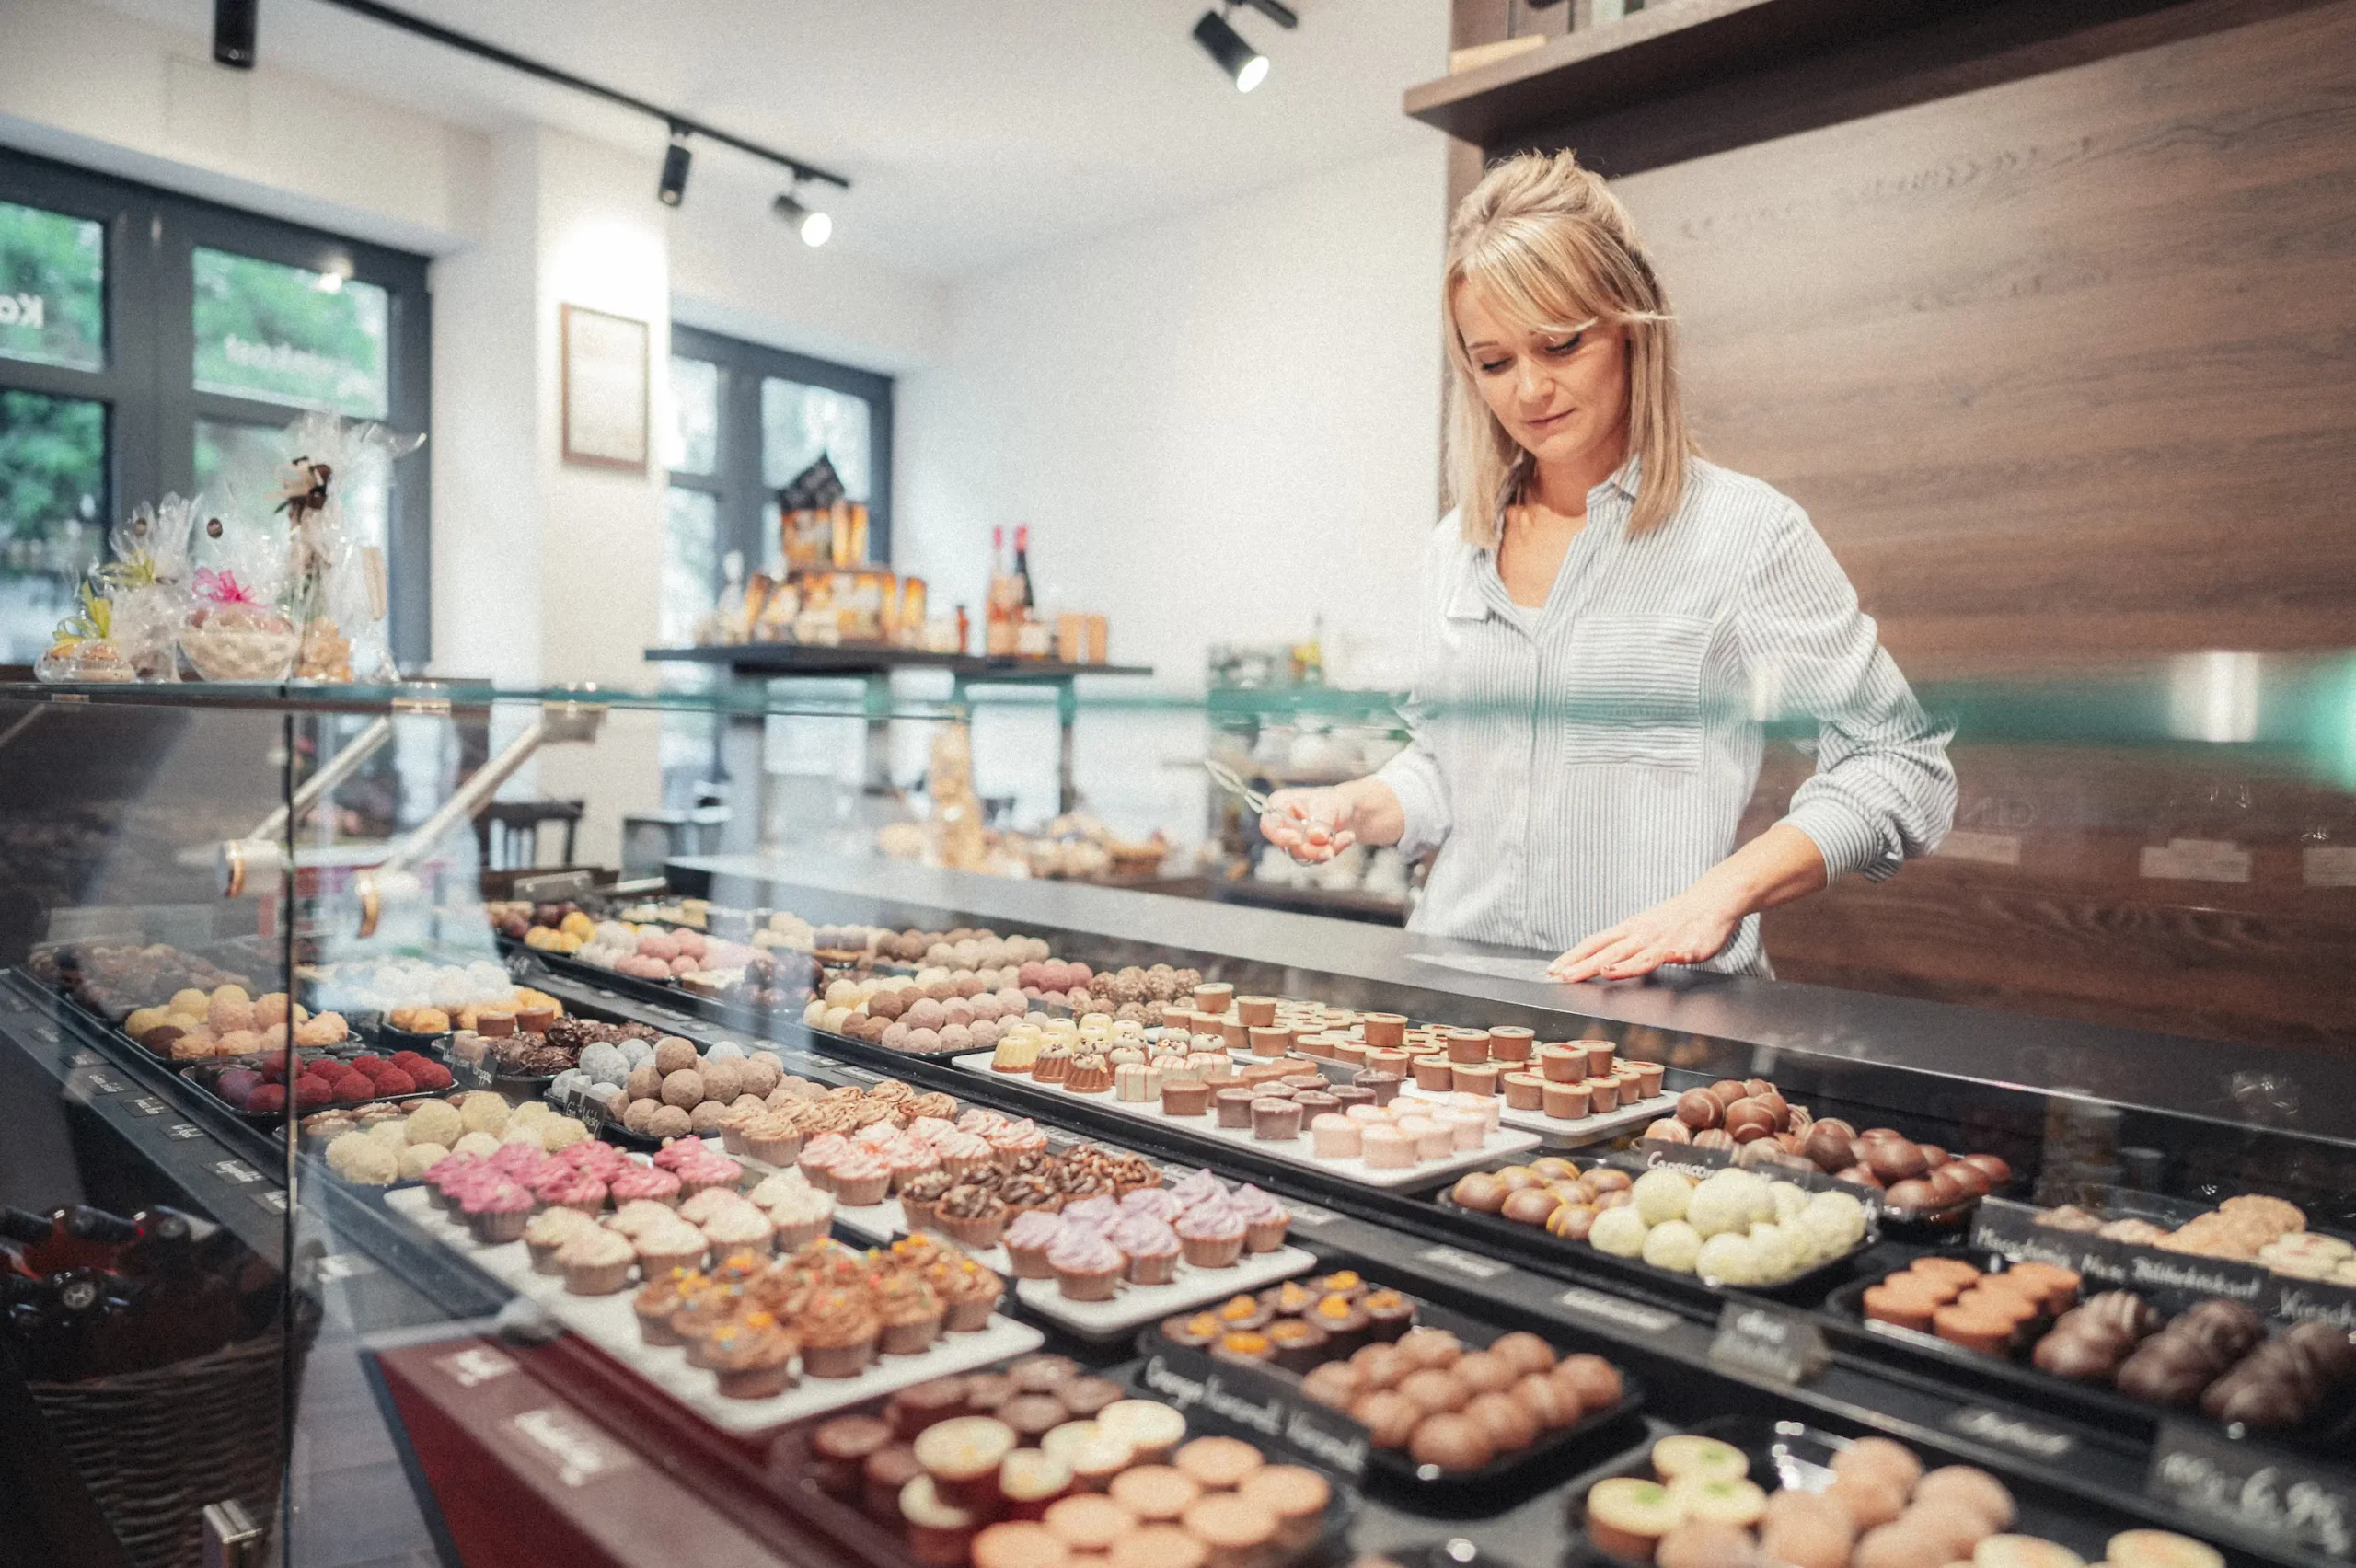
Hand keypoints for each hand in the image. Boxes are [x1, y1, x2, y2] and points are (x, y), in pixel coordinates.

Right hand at [1259, 784, 1360, 863]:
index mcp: (1280, 805)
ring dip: (1327, 849)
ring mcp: (1293, 840)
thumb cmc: (1333, 800)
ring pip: (1303, 855)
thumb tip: (1316, 835)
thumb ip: (1321, 819)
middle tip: (1332, 846)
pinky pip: (1315, 859)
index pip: (1269, 825)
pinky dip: (1333, 850)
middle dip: (1312, 848)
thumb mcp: (1329, 803)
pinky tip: (1347, 838)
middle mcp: (1283, 825)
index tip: (1299, 839)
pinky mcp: (1305, 852)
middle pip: (1287, 846)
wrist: (1349, 811)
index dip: (1280, 836)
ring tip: (1348, 836)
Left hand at [1548, 883, 1744, 981]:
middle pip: (1610, 952)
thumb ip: (1623, 946)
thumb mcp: (1642, 928)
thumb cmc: (1675, 917)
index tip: (1553, 969)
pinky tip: (1668, 958)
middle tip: (1565, 977)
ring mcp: (1664, 940)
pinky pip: (1679, 951)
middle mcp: (1642, 934)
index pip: (1594, 943)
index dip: (1573, 956)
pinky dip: (1672, 954)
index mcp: (1629, 930)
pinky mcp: (1688, 946)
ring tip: (1606, 972)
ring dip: (1624, 964)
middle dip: (1586, 965)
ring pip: (1641, 955)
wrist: (1710, 900)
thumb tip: (1599, 961)